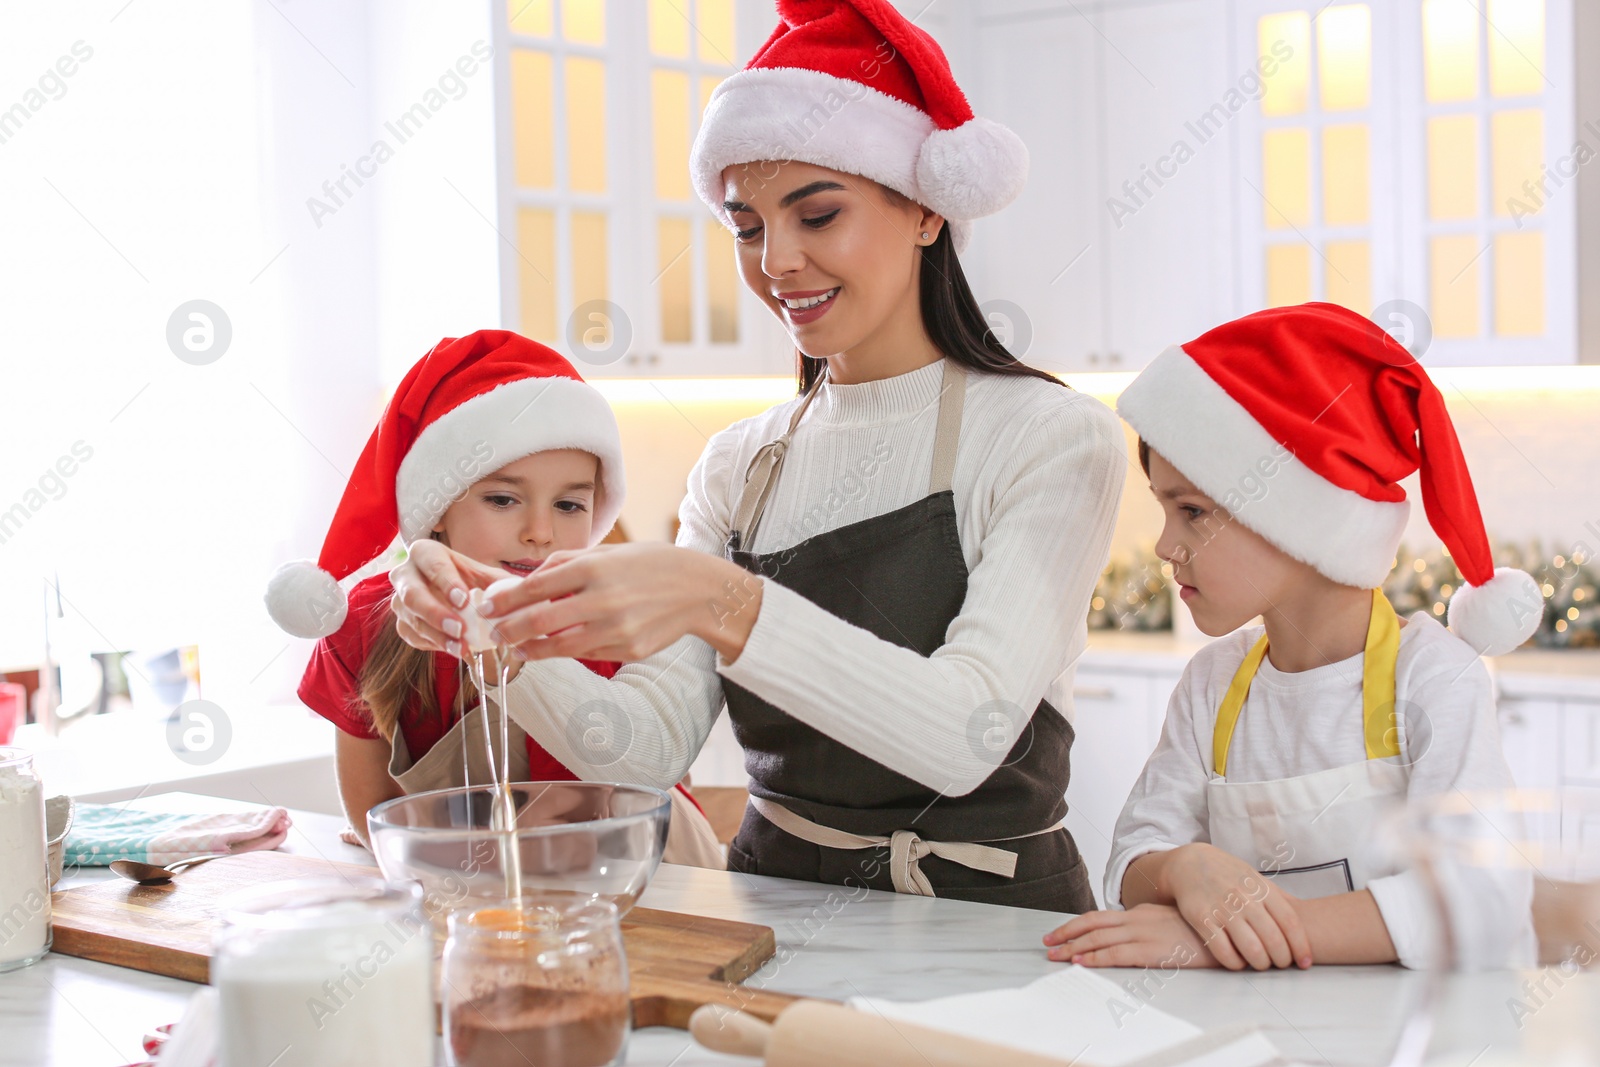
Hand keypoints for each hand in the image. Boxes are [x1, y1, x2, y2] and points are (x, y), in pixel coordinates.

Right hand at [388, 538, 505, 656]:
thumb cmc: (470, 581)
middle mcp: (405, 574)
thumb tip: (521, 593)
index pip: (433, 565)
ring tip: (460, 647)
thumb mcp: (485, 576)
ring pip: (411, 619)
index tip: (464, 600)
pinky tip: (452, 648)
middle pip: (413, 595)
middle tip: (460, 629)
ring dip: (436, 635)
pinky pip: (411, 635)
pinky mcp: (401, 622)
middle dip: (436, 613)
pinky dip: (432, 644)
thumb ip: (500, 583)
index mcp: (425, 552)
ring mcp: (399, 600)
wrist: (455, 596)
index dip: (447, 583)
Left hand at [478, 543, 763, 662]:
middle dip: (510, 630)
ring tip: (518, 648)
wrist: (698, 590)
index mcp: (595, 567)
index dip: (506, 599)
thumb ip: (567, 564)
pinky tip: (553, 648)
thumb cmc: (650, 564)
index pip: (537, 586)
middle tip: (494, 634)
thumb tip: (525, 581)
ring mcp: (617, 628)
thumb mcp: (609, 552)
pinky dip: (565, 652)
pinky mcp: (629, 649)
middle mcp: (604, 598)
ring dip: (532, 649)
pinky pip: (586, 653)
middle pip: (540, 621)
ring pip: (560, 647)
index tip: (487, 607)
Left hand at [1042, 905, 1220, 968]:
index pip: (1101, 917)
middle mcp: (1138, 919)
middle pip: (1093, 923)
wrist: (1228, 930)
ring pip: (1099, 938)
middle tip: (1048, 943)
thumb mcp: (1174, 922)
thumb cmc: (1204, 930)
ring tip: (1056, 956)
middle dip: (1066, 933)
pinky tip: (1083, 962)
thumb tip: (1137, 936)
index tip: (1062, 933)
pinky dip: (1096, 957)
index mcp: (1142, 912)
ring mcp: (1144, 933)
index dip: (1078, 925)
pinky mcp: (1153, 950)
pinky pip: (1117, 953)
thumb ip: (1153, 926)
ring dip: (1074, 947)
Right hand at [1159, 843, 1312, 970]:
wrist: (1189, 864)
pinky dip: (1235, 963)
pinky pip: (1223, 951)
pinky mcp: (1202, 918)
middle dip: (1281, 960)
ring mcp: (1222, 908)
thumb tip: (1307, 917)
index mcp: (1261, 889)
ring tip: (1260, 964)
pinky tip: (1238, 962)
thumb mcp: (1255, 878)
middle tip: (1280, 965)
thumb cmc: (1228, 875)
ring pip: (1251, 948)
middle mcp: (1244, 898)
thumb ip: (1278, 898)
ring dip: (1260, 963)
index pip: (1290, 923)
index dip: (1301, 947)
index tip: (1305, 963)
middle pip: (1273, 939)